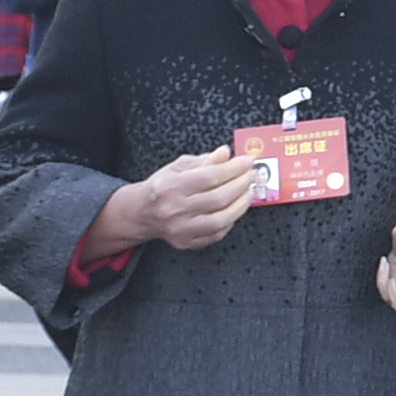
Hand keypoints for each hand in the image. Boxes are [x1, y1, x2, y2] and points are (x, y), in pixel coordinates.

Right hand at [84, 146, 257, 258]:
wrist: (142, 212)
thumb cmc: (163, 187)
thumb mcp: (178, 167)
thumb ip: (204, 160)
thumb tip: (226, 152)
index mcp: (170, 186)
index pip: (210, 176)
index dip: (234, 168)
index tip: (248, 161)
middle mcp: (174, 209)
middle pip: (219, 198)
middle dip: (242, 185)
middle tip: (253, 176)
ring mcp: (180, 228)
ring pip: (221, 219)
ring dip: (242, 204)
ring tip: (249, 191)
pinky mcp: (187, 242)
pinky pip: (217, 234)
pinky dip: (231, 220)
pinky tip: (235, 208)